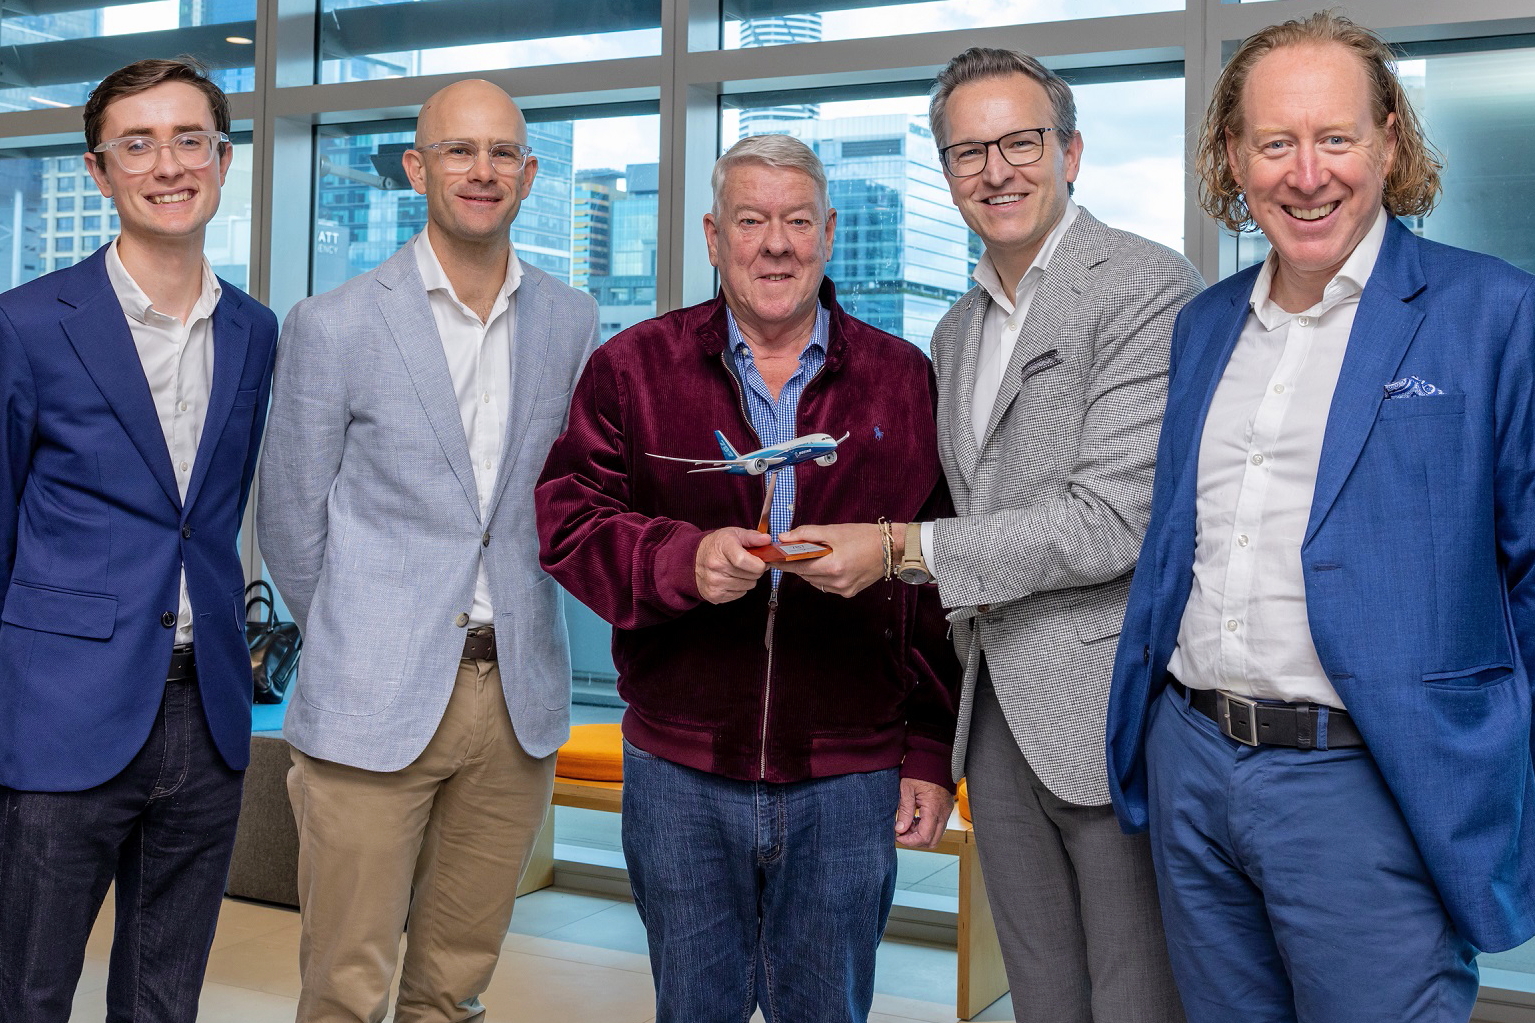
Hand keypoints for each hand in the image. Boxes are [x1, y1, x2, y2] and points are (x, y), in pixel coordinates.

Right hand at [694, 527, 770, 603]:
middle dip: (755, 570)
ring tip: (737, 570)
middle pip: (752, 575)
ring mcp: (714, 582)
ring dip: (748, 579)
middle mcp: (716, 566)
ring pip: (748, 586)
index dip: (758, 563)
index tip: (761, 561)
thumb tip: (767, 540)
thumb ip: (752, 536)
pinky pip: (740, 594)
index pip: (744, 560)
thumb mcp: (733, 534)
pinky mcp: (714, 595)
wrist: (692, 559)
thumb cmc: (716, 546)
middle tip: (748, 563)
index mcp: (722, 548)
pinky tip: (730, 578)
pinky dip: (739, 587)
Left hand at [775, 522, 896, 597]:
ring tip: (812, 556)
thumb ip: (807, 534)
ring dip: (810, 570)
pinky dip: (822, 575)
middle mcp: (838, 582)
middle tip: (790, 552)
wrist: (891, 548)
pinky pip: (826, 585)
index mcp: (833, 566)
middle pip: (805, 575)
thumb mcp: (834, 530)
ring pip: (815, 581)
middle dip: (797, 563)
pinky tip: (827, 564)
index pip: (799, 566)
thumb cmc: (865, 536)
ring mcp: (844, 590)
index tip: (772, 558)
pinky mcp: (849, 593)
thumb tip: (785, 538)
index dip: (784, 562)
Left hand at [895, 777, 953, 848]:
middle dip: (916, 841)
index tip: (898, 835)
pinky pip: (938, 826)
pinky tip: (915, 818)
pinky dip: (926, 827)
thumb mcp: (906, 789)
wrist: (933, 758)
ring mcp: (946, 812)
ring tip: (907, 823)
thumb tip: (900, 829)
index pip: (924, 836)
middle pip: (932, 841)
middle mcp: (943, 813)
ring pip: (936, 835)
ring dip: (920, 834)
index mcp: (933, 808)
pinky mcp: (946, 809)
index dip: (910, 841)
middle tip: (902, 832)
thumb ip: (904, 811)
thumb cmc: (920, 770)